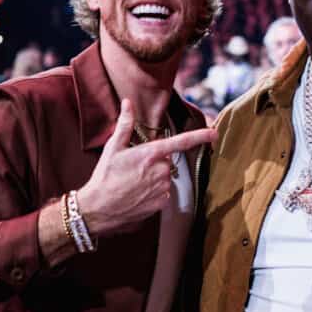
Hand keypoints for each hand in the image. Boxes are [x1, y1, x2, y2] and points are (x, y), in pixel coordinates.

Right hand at [76, 98, 215, 235]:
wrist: (98, 208)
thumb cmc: (104, 176)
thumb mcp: (113, 147)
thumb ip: (125, 124)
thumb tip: (128, 103)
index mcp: (150, 154)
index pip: (180, 142)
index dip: (200, 136)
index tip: (214, 133)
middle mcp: (160, 171)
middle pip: (167, 161)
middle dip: (155, 162)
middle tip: (135, 168)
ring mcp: (162, 188)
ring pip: (165, 177)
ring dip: (154, 178)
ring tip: (133, 182)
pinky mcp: (161, 203)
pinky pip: (163, 193)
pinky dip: (153, 192)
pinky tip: (138, 194)